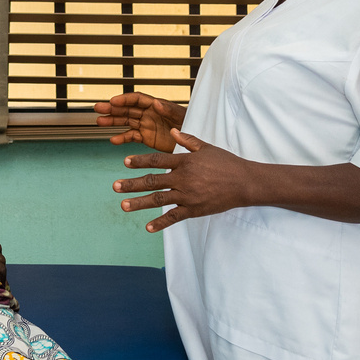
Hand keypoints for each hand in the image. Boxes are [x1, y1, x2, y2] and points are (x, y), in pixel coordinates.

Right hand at [92, 92, 187, 152]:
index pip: (137, 99)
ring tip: (99, 122)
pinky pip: (131, 136)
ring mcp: (146, 125)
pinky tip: (113, 139)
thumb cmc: (190, 125)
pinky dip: (122, 138)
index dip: (124, 99)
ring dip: (113, 121)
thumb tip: (156, 103)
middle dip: (112, 109)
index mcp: (156, 105)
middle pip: (127, 109)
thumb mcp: (182, 117)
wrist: (193, 144)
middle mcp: (149, 114)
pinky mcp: (146, 137)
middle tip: (98, 108)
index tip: (112, 101)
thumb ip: (169, 110)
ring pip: (126, 122)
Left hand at [114, 128, 258, 232]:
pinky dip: (161, 223)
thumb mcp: (206, 148)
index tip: (125, 162)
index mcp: (185, 162)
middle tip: (115, 186)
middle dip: (132, 184)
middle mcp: (183, 179)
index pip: (157, 161)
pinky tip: (147, 227)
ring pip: (159, 200)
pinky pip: (174, 217)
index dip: (139, 161)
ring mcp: (188, 196)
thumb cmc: (226, 163)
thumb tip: (171, 131)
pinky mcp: (194, 210)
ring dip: (139, 203)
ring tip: (123, 205)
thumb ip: (187, 141)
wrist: (244, 183)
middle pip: (152, 181)